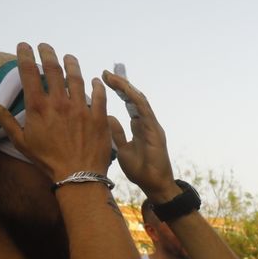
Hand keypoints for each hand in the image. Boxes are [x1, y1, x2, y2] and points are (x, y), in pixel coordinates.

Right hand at [0, 43, 111, 183]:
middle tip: (45, 46)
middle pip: (54, 69)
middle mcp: (60, 103)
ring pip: (77, 78)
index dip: (25, 55)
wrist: (78, 176)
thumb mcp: (20, 140)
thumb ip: (2, 117)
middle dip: (48, 53)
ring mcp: (81, 109)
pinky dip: (96, 85)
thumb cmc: (46, 160)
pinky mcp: (99, 117)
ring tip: (68, 57)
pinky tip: (94, 79)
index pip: (29, 72)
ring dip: (72, 64)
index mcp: (38, 107)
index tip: (24, 45)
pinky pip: (99, 95)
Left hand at [100, 68, 175, 199]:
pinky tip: (123, 89)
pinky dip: (133, 98)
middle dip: (121, 84)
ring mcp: (152, 125)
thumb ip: (117, 133)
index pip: (129, 102)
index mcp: (140, 126)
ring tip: (111, 77)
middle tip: (105, 73)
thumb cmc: (140, 171)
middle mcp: (147, 122)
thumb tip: (107, 117)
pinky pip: (143, 110)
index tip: (103, 80)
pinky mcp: (154, 130)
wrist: (154, 185)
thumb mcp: (122, 149)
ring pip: (139, 100)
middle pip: (134, 97)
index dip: (118, 90)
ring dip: (125, 87)